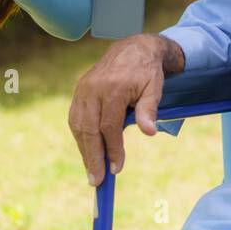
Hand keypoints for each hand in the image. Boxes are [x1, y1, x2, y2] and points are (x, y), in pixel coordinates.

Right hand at [68, 35, 179, 186]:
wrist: (134, 48)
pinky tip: (87, 150)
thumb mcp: (154, 89)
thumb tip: (150, 132)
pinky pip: (75, 117)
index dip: (112, 149)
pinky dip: (80, 136)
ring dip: (84, 150)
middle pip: (89, 129)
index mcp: (114, 88)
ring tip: (91, 170)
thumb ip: (149, 110)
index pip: (109, 126)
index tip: (117, 169)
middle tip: (97, 180)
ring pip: (79, 125)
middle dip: (92, 157)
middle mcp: (94, 88)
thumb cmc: (147, 72)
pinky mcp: (79, 90)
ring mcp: (84, 89)